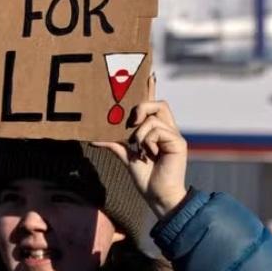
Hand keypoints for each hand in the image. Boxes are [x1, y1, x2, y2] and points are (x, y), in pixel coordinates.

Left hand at [93, 75, 188, 217]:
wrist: (157, 196)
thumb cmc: (145, 179)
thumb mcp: (126, 157)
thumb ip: (114, 144)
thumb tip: (93, 138)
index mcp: (157, 131)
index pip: (155, 105)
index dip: (151, 90)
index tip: (148, 74)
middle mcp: (168, 130)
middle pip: (158, 104)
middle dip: (142, 107)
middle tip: (130, 122)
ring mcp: (174, 135)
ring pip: (155, 116)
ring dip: (140, 132)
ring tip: (139, 148)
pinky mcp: (179, 142)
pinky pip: (158, 129)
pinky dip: (148, 139)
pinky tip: (148, 153)